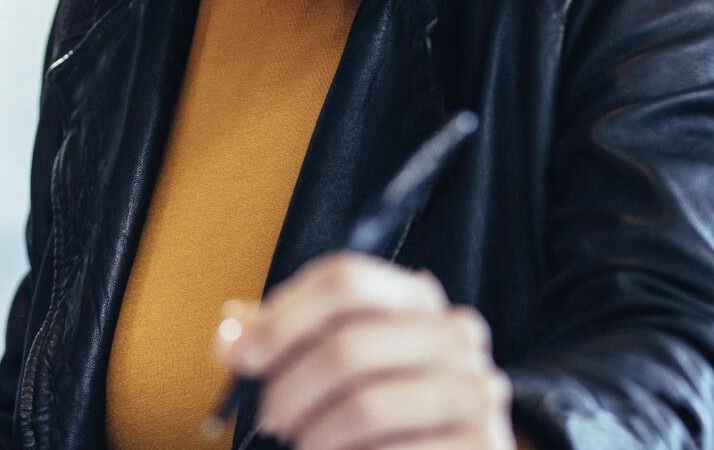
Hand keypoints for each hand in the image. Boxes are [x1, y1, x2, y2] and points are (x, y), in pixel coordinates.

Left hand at [218, 254, 515, 449]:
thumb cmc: (373, 417)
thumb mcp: (325, 368)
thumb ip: (279, 342)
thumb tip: (229, 334)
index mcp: (416, 299)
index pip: (344, 279)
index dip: (281, 319)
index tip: (241, 359)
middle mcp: (455, 333)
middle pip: (347, 344)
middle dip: (289, 390)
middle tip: (269, 421)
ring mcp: (477, 386)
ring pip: (367, 404)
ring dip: (315, 435)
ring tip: (304, 447)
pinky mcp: (484, 442)